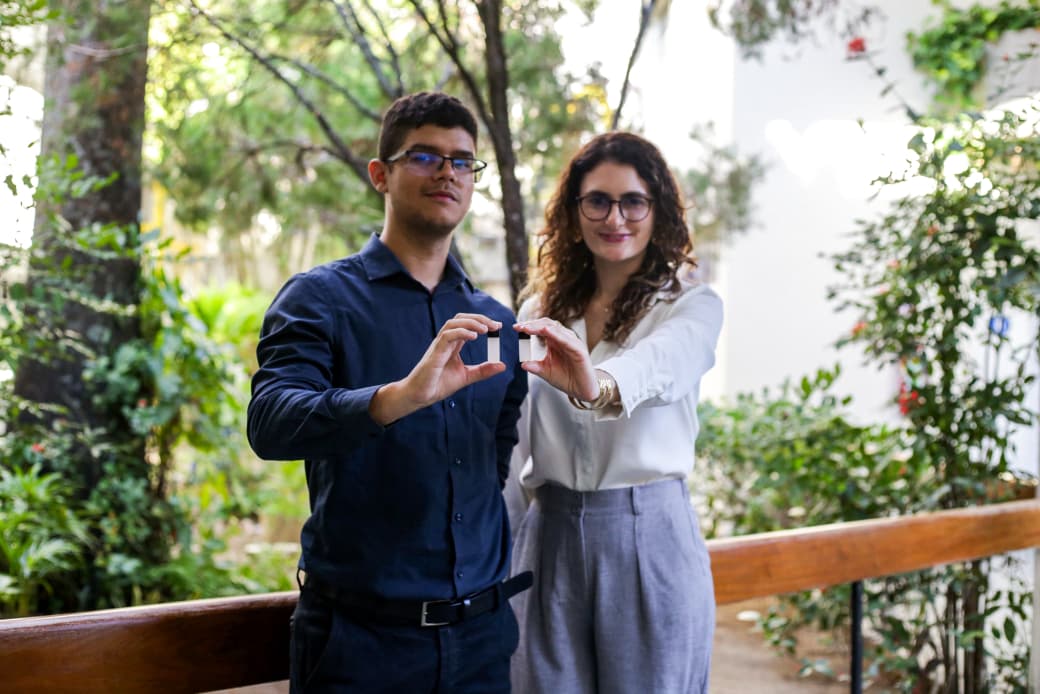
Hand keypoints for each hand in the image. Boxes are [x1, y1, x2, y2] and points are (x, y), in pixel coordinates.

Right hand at [370, 313, 505, 423]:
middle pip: (461, 319)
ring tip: (486, 329)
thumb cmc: (438, 384)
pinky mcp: (435, 352)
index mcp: (453, 344)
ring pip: (453, 323)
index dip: (482, 322)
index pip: (467, 325)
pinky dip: (461, 332)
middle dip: (479, 318)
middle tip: (495, 325)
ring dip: (471, 323)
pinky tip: (474, 336)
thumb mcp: (466, 376)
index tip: (497, 326)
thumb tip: (502, 365)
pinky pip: (447, 336)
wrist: (420, 395)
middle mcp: (446, 341)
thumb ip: (483, 370)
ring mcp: (439, 345)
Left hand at [514, 318, 598, 400]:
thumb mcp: (546, 372)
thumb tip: (522, 364)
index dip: (528, 326)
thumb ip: (534, 367)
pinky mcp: (580, 350)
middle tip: (520, 327)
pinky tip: (547, 332)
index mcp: (555, 341)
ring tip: (528, 328)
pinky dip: (557, 335)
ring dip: (541, 327)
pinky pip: (568, 340)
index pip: (541, 328)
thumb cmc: (566, 379)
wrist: (581, 390)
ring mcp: (572, 343)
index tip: (515, 328)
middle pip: (547, 325)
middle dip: (532, 324)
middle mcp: (564, 339)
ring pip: (557, 329)